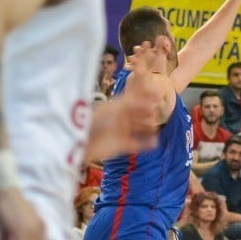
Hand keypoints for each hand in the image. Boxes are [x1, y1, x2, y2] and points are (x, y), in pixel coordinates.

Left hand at [86, 42, 163, 158]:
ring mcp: (120, 131)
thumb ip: (132, 104)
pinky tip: (155, 143)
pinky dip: (146, 143)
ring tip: (157, 127)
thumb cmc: (95, 121)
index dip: (145, 95)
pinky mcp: (120, 146)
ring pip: (138, 128)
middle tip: (159, 109)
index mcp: (115, 106)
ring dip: (148, 128)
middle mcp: (119, 117)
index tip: (158, 93)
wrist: (80, 143)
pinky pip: (137, 143)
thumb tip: (151, 103)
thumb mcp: (113, 109)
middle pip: (137, 113)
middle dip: (148, 111)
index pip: (133, 98)